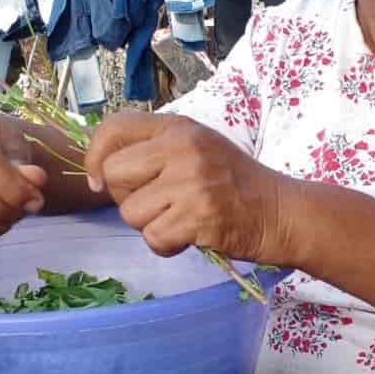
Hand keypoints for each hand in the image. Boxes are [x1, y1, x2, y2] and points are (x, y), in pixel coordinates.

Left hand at [85, 111, 292, 262]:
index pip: (114, 128)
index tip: (98, 179)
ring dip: (149, 225)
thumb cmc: (234, 183)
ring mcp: (190, 182)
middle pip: (113, 175)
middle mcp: (182, 149)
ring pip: (130, 213)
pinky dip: (167, 245)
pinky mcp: (197, 216)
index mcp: (178, 128)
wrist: (280, 212)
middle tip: (156, 203)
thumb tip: (98, 170)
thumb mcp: (196, 148)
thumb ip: (153, 151)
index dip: (94, 156)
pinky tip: (189, 236)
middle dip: (125, 197)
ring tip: (179, 219)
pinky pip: (153, 238)